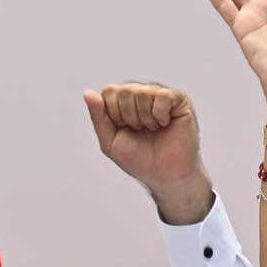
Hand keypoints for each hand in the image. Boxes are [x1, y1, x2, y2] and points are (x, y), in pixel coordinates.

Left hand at [84, 83, 212, 224]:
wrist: (164, 175)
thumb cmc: (140, 160)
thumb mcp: (110, 142)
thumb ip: (98, 117)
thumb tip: (88, 93)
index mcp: (123, 102)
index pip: (109, 92)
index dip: (114, 114)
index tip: (124, 129)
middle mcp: (141, 94)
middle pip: (124, 91)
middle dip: (130, 118)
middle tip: (141, 131)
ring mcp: (159, 95)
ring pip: (143, 92)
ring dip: (146, 118)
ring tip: (154, 129)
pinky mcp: (178, 99)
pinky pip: (163, 96)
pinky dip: (160, 115)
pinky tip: (165, 124)